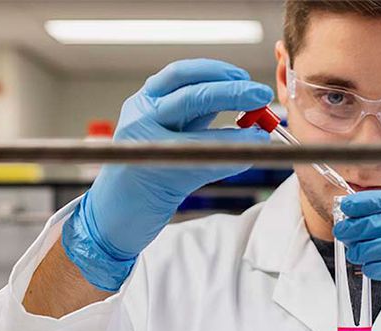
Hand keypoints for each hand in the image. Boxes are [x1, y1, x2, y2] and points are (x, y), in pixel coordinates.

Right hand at [63, 59, 272, 291]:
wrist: (119, 209)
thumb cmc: (151, 168)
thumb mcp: (172, 130)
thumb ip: (200, 114)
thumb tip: (247, 103)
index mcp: (147, 101)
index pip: (182, 74)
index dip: (217, 71)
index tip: (243, 76)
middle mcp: (143, 116)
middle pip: (192, 95)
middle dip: (232, 92)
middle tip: (261, 94)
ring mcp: (148, 145)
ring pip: (197, 136)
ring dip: (235, 129)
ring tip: (260, 130)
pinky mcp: (159, 174)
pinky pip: (203, 160)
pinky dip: (230, 157)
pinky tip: (248, 155)